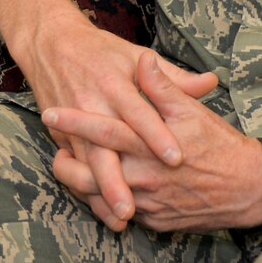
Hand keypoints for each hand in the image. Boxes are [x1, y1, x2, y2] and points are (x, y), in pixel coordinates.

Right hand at [14, 11, 218, 231]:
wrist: (51, 44)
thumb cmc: (101, 52)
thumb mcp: (136, 57)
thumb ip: (172, 77)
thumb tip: (210, 83)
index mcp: (113, 84)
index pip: (138, 114)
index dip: (157, 137)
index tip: (177, 160)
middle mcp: (91, 107)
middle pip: (104, 149)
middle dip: (117, 181)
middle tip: (135, 207)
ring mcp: (73, 125)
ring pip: (87, 166)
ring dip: (101, 193)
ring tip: (120, 218)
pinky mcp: (61, 136)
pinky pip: (75, 169)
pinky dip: (87, 191)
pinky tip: (104, 211)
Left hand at [44, 51, 261, 233]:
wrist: (249, 188)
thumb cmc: (220, 145)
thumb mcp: (192, 112)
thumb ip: (162, 87)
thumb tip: (142, 60)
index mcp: (148, 145)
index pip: (103, 130)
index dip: (74, 122)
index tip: (51, 112)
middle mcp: (143, 176)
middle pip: (89, 174)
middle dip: (64, 165)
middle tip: (55, 153)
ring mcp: (146, 203)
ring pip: (99, 198)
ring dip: (81, 186)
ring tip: (72, 169)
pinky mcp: (153, 221)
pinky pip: (120, 213)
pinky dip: (105, 203)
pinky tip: (100, 191)